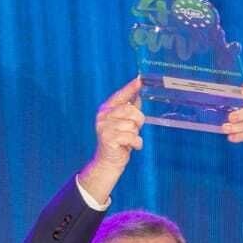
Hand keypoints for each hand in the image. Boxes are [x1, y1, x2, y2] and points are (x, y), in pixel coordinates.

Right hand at [77, 77, 144, 205]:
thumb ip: (130, 108)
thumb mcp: (124, 123)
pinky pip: (132, 137)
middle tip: (135, 130)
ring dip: (136, 135)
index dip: (130, 88)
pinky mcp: (108, 139)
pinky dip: (136, 143)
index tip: (139, 80)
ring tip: (129, 140)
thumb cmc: (118, 141)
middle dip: (138, 121)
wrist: (108, 162)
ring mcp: (104, 127)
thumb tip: (138, 93)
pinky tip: (130, 147)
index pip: (120, 96)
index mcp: (106, 110)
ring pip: (132, 125)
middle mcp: (103, 116)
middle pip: (130, 111)